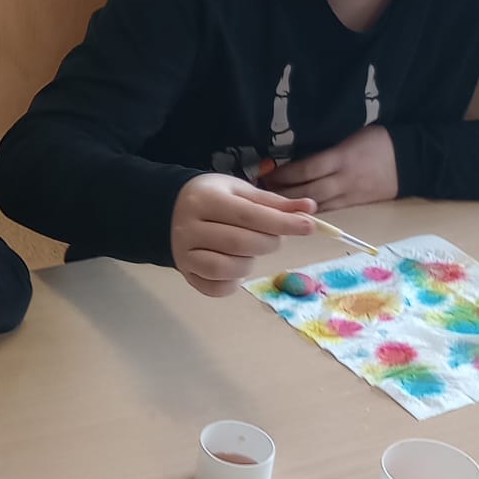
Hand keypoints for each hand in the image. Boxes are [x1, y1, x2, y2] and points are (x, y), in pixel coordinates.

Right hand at [170, 173, 317, 299]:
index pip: (249, 215)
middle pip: (240, 243)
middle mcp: (190, 227)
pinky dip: (233, 283)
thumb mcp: (239, 191)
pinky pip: (215, 287)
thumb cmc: (211, 197)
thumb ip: (273, 203)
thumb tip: (310, 208)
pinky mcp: (185, 274)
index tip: (309, 226)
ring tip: (249, 251)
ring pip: (227, 268)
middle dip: (268, 243)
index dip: (282, 223)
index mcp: (205, 200)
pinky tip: (235, 267)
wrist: (168, 210)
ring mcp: (184, 253)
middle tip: (272, 237)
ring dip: (250, 263)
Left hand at [261, 127, 398, 211]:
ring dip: (292, 206)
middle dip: (282, 193)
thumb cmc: (380, 140)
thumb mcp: (352, 135)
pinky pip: (329, 210)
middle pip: (308, 190)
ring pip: (318, 204)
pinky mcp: (355, 204)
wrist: (413, 160)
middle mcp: (344, 179)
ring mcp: (350, 194)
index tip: (265, 173)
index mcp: (343, 157)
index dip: (285, 174)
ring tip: (271, 206)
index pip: (308, 168)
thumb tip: (296, 150)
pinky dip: (310, 212)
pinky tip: (293, 213)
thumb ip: (328, 146)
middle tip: (259, 193)